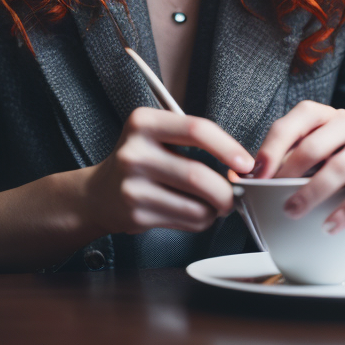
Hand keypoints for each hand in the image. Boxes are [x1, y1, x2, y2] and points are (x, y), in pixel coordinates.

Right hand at [85, 107, 254, 235]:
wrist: (98, 194)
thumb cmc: (140, 159)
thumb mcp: (156, 133)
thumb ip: (191, 138)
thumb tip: (239, 162)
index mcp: (142, 122)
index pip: (195, 129)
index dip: (227, 147)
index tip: (245, 162)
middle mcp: (134, 152)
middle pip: (197, 174)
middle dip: (226, 190)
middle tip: (236, 193)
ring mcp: (132, 186)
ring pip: (195, 204)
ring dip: (215, 209)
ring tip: (216, 204)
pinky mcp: (136, 216)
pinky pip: (185, 222)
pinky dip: (200, 220)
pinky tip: (195, 212)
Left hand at [253, 101, 344, 232]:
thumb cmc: (343, 153)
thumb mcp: (317, 147)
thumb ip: (287, 158)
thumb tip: (242, 178)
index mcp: (321, 115)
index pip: (291, 124)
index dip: (271, 149)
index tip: (255, 175)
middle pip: (314, 145)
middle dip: (290, 175)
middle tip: (275, 200)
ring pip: (341, 166)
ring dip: (315, 193)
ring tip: (296, 213)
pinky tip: (331, 225)